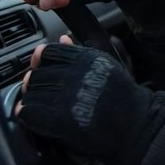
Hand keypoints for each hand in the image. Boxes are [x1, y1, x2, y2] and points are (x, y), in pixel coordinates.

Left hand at [15, 40, 164, 164]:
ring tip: (45, 109)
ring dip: (34, 102)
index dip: (42, 61)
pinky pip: (29, 112)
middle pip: (37, 74)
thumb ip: (83, 52)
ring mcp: (68, 97)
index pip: (48, 52)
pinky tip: (40, 120)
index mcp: (87, 59)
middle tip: (45, 94)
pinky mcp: (61, 119)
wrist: (135, 127)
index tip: (43, 69)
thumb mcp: (107, 66)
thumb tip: (63, 38)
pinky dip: (29, 116)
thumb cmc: (124, 98)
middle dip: (38, 85)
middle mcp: (76, 75)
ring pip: (31, 94)